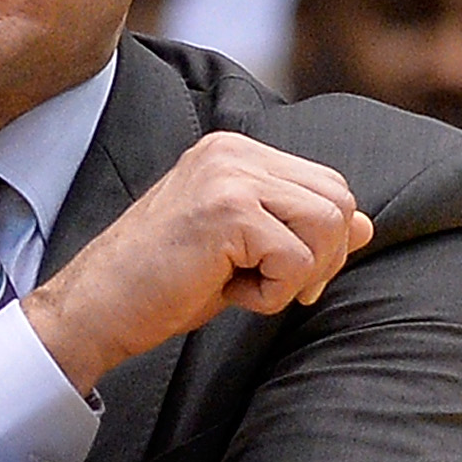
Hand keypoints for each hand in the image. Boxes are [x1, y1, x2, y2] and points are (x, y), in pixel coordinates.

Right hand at [19, 132, 373, 394]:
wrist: (95, 310)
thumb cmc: (159, 285)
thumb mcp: (240, 250)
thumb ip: (297, 228)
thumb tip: (367, 226)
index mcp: (233, 151)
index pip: (326, 184)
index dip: (324, 240)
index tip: (285, 277)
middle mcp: (233, 152)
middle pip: (338, 198)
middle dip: (323, 256)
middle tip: (275, 288)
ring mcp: (229, 176)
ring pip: (328, 222)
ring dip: (300, 274)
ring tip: (247, 288)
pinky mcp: (227, 211)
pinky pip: (296, 257)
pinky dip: (273, 293)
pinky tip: (228, 295)